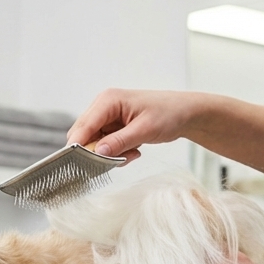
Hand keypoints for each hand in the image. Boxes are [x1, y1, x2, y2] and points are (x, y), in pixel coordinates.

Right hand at [67, 89, 202, 161]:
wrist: (184, 114)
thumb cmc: (168, 113)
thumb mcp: (145, 129)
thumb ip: (120, 141)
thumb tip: (98, 152)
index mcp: (108, 100)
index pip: (84, 125)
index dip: (79, 145)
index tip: (80, 164)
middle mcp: (103, 107)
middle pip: (84, 136)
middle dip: (99, 152)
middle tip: (119, 158)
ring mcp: (107, 118)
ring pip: (94, 144)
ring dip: (111, 154)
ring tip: (134, 152)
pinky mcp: (112, 128)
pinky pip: (105, 147)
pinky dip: (117, 154)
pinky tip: (135, 150)